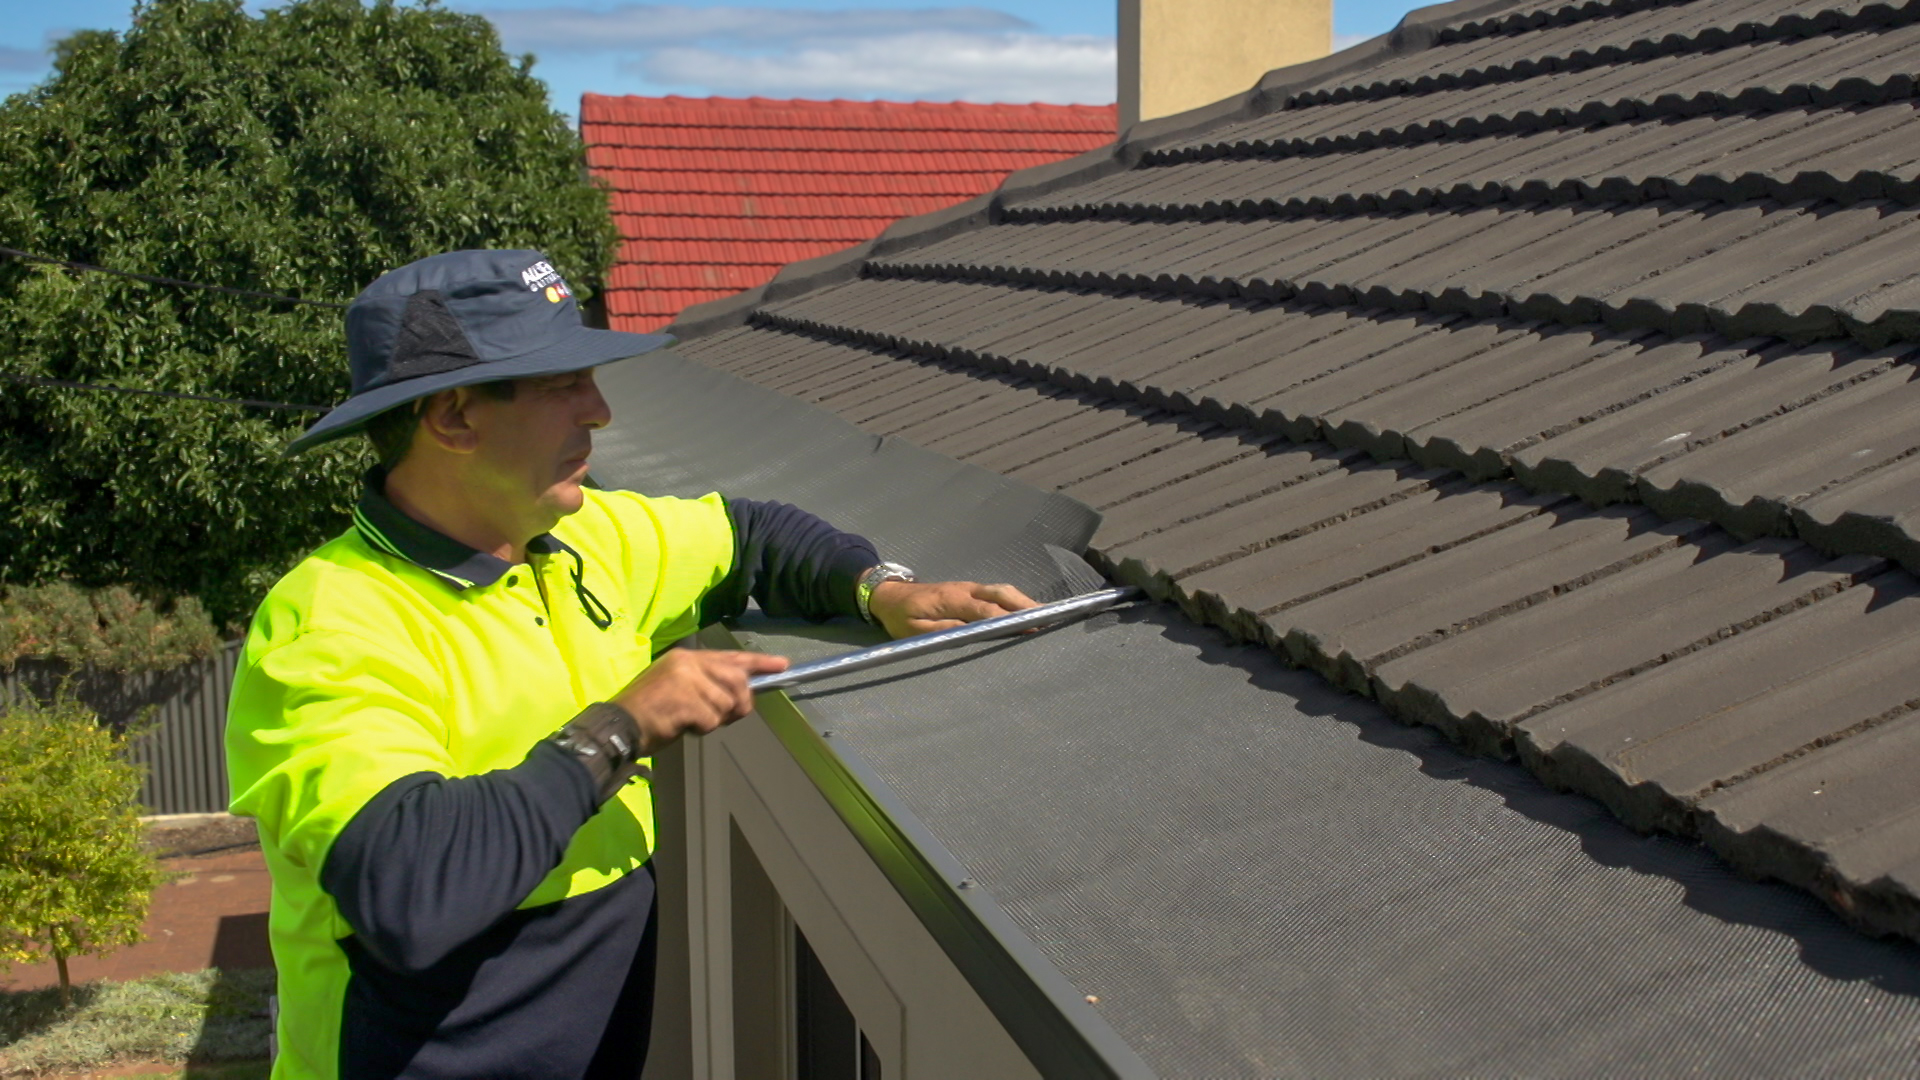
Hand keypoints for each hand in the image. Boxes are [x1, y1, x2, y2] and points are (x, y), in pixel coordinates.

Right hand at [610, 648, 789, 753]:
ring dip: (712, 721)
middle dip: (738, 705)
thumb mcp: (679, 687)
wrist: (619, 725)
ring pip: (725, 705)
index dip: (759, 662)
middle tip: (725, 718)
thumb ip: (707, 685)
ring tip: (687, 720)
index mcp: (687, 657)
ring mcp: (686, 680)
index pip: (730, 657)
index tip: (781, 665)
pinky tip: (680, 726)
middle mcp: (688, 663)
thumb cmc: (650, 711)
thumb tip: (741, 695)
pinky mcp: (685, 701)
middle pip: (737, 682)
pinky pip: (711, 721)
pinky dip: (699, 729)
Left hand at [867, 580, 1036, 638]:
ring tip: (1046, 615)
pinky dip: (1014, 600)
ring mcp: (969, 587)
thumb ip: (943, 630)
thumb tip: (970, 633)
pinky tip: (1027, 610)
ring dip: (1024, 601)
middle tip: (1049, 618)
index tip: (1030, 627)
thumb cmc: (901, 616)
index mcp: (952, 600)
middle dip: (1025, 605)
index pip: (987, 610)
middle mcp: (965, 590)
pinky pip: (997, 593)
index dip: (1009, 618)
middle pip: (1001, 594)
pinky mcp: (970, 590)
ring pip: (1002, 590)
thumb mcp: (915, 630)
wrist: (889, 594)